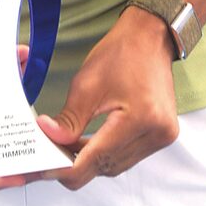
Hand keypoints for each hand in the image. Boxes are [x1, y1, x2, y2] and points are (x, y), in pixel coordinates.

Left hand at [36, 6, 179, 190]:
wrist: (149, 37)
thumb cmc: (122, 53)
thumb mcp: (86, 84)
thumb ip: (68, 119)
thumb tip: (49, 139)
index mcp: (139, 118)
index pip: (95, 160)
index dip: (65, 168)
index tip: (43, 168)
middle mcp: (156, 132)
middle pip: (105, 167)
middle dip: (75, 164)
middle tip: (49, 153)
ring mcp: (162, 136)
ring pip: (116, 166)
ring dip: (91, 161)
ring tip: (66, 146)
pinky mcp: (162, 135)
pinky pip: (127, 156)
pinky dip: (106, 153)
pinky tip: (88, 142)